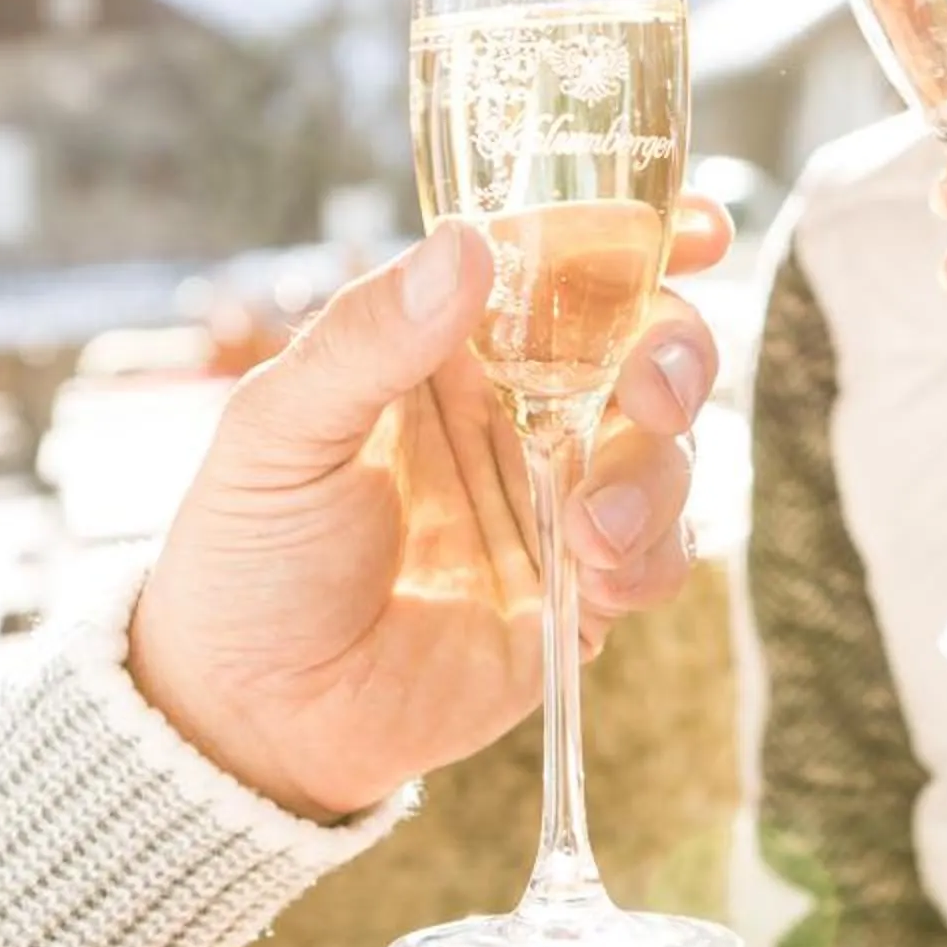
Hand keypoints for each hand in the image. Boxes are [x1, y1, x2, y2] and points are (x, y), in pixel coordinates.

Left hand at [127, 204, 730, 819]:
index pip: (561, 262)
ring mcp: (559, 500)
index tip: (700, 229)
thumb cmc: (246, 554)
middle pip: (647, 346)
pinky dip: (653, 559)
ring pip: (669, 450)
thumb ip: (368, 339)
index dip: (639, 234)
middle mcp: (522, 409)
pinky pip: (662, 555)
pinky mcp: (583, 592)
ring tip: (588, 530)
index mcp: (451, 344)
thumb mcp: (279, 433)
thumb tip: (467, 245)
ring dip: (654, 476)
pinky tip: (597, 582)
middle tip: (652, 395)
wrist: (253, 717)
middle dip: (676, 356)